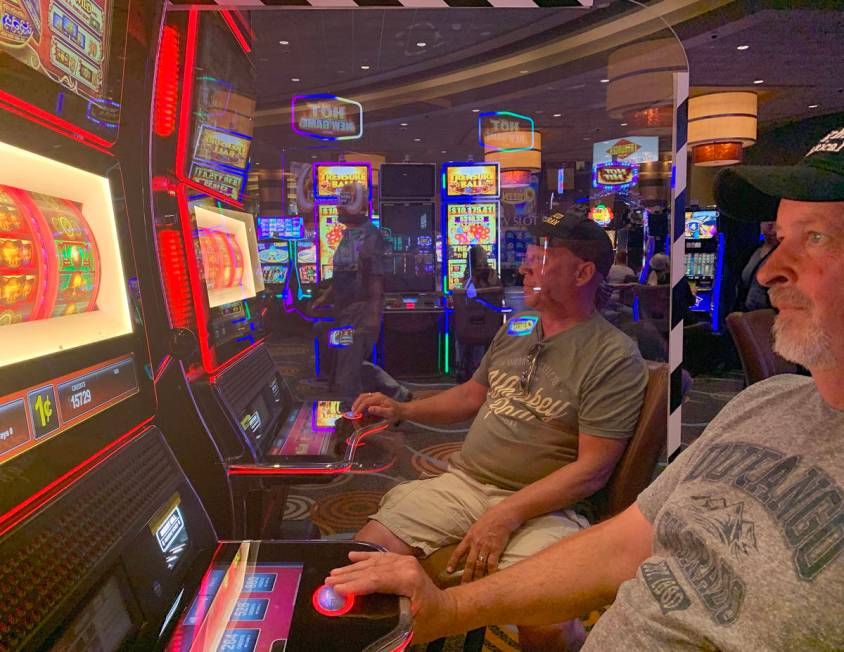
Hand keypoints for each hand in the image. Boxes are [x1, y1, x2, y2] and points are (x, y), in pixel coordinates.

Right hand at [326, 552, 454, 643]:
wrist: (446, 609)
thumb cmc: (429, 620)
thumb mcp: (410, 626)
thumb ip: (386, 621)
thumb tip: (363, 624)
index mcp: (409, 580)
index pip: (376, 580)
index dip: (354, 584)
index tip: (336, 589)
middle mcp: (406, 566)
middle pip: (371, 570)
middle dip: (348, 576)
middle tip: (328, 582)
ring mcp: (405, 561)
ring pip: (373, 562)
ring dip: (352, 568)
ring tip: (333, 574)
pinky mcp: (403, 560)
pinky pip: (380, 557)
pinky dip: (364, 557)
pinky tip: (351, 557)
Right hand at [352, 392, 405, 422]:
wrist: (401, 410)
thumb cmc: (395, 413)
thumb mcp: (389, 413)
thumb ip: (379, 411)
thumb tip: (369, 409)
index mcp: (379, 398)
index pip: (366, 401)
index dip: (360, 408)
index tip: (356, 414)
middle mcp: (376, 395)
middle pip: (363, 397)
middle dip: (356, 404)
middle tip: (352, 412)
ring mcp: (376, 395)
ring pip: (363, 396)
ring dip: (357, 402)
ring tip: (354, 410)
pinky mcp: (375, 397)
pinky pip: (365, 398)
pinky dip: (360, 402)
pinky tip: (359, 408)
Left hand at [447, 505, 521, 583]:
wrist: (502, 515)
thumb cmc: (489, 520)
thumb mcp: (475, 527)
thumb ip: (471, 538)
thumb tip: (467, 547)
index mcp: (469, 538)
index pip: (458, 552)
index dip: (453, 562)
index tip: (448, 571)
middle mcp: (476, 543)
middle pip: (469, 563)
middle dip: (465, 576)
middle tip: (463, 587)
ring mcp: (486, 547)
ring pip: (479, 566)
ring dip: (477, 578)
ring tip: (475, 588)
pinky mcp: (496, 549)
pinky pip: (492, 564)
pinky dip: (491, 573)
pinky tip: (490, 580)